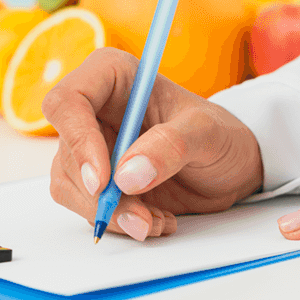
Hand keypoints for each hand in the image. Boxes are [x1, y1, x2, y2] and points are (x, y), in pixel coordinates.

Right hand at [43, 48, 263, 240]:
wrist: (233, 168)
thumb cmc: (221, 135)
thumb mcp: (207, 133)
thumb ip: (171, 145)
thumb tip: (126, 175)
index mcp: (112, 76)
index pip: (67, 102)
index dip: (78, 142)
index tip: (104, 181)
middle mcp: (94, 110)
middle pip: (67, 153)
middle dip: (101, 194)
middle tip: (140, 216)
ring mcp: (92, 148)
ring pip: (71, 186)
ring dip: (112, 213)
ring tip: (157, 220)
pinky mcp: (99, 181)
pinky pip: (88, 207)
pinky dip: (120, 222)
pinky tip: (155, 221)